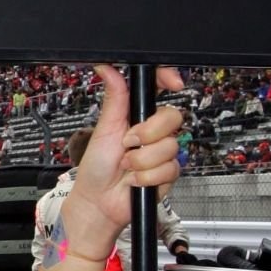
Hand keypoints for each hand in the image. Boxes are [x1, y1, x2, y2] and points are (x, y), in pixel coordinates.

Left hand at [61, 65, 184, 262]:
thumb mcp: (104, 128)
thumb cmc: (97, 167)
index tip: (174, 83)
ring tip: (127, 167)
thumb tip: (107, 68)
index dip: (170, 80)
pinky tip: (136, 181)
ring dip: (142, 160)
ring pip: (169, 146)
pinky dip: (147, 177)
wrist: (99, 202)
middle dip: (148, 133)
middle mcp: (153, 132)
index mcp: (138, 115)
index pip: (160, 89)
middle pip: (172, 116)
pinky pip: (169, 169)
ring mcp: (162, 153)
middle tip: (127, 144)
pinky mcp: (168, 174)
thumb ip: (114, 98)